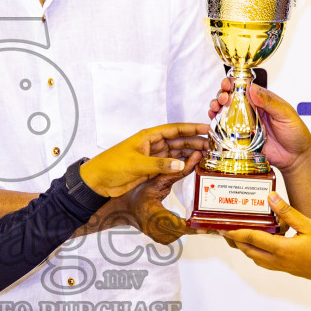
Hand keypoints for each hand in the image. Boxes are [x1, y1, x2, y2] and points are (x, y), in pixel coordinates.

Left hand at [80, 123, 208, 197]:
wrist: (97, 182)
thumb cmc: (112, 166)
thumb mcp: (137, 164)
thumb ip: (160, 165)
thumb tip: (181, 165)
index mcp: (148, 136)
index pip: (174, 129)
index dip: (191, 128)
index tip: (207, 128)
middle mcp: (152, 145)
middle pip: (178, 141)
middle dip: (195, 142)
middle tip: (212, 145)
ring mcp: (152, 157)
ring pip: (176, 154)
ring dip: (190, 154)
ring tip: (207, 155)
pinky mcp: (151, 170)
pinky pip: (170, 166)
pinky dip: (182, 166)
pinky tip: (193, 166)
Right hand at [101, 150, 200, 242]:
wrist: (124, 210)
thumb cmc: (137, 194)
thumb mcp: (157, 181)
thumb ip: (179, 172)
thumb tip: (197, 157)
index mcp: (155, 216)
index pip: (180, 226)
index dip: (196, 227)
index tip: (209, 225)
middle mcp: (158, 231)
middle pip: (186, 231)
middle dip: (201, 225)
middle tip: (217, 220)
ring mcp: (160, 238)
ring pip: (184, 234)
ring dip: (195, 227)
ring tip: (209, 221)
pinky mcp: (163, 240)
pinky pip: (179, 235)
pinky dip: (187, 229)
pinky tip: (196, 223)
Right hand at [207, 78, 310, 173]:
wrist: (296, 157)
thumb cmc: (295, 133)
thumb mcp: (285, 114)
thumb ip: (269, 102)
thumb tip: (252, 89)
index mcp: (262, 100)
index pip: (244, 87)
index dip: (233, 84)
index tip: (227, 84)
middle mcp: (251, 111)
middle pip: (231, 99)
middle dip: (222, 95)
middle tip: (222, 99)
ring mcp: (245, 125)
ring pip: (225, 113)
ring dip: (217, 108)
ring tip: (215, 108)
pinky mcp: (241, 139)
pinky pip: (226, 131)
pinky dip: (216, 125)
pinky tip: (212, 121)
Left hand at [221, 193, 310, 286]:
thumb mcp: (310, 226)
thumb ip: (288, 212)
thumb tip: (271, 197)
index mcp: (282, 249)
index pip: (252, 239)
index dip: (236, 232)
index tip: (223, 227)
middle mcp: (279, 261)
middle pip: (249, 251)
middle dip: (236, 241)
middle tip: (227, 229)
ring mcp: (283, 268)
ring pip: (256, 259)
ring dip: (246, 248)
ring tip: (240, 235)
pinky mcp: (288, 270)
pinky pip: (266, 262)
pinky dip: (257, 253)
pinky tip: (261, 244)